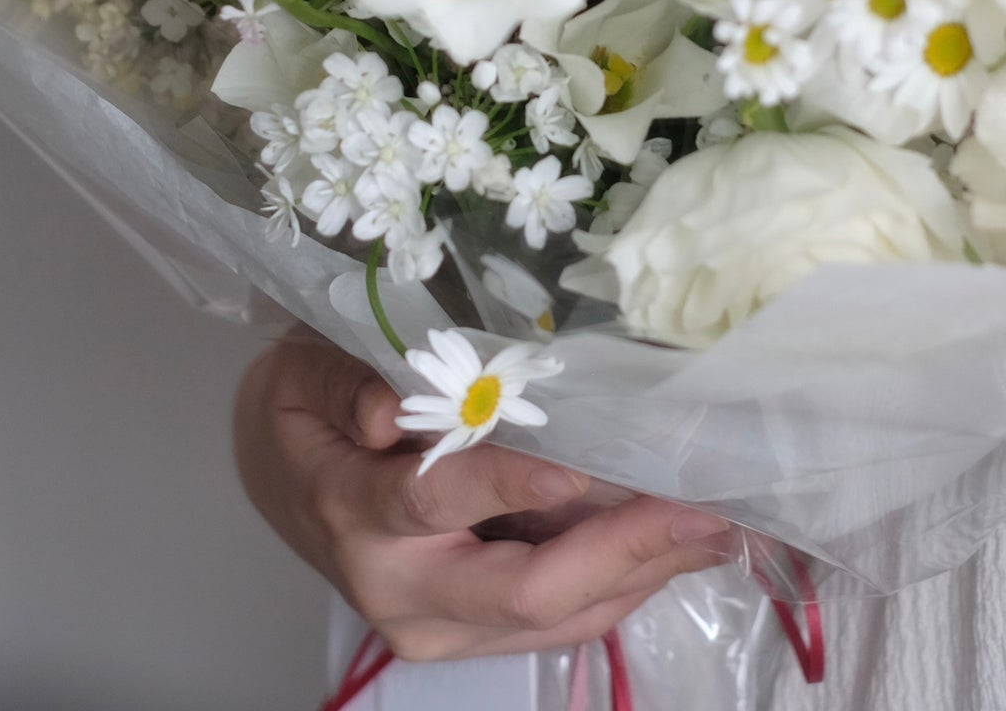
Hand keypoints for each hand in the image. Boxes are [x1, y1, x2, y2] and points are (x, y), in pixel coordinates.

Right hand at [233, 331, 732, 662]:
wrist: (286, 480)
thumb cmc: (307, 408)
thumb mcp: (309, 370)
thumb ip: (351, 378)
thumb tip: (389, 409)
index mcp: (357, 512)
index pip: (440, 502)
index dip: (512, 484)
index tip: (582, 462)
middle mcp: (401, 590)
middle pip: (525, 590)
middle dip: (623, 549)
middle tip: (702, 507)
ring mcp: (441, 626)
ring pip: (559, 617)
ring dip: (644, 572)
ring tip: (719, 523)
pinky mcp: (474, 635)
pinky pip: (564, 622)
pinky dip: (627, 584)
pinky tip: (680, 545)